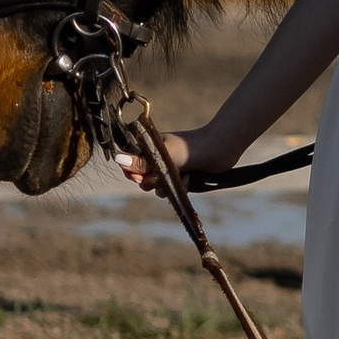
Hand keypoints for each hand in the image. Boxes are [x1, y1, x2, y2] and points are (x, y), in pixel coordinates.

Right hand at [118, 123, 241, 198]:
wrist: (220, 149)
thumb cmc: (191, 147)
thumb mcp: (164, 155)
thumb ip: (142, 161)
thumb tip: (117, 159)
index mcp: (150, 148)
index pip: (130, 164)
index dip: (132, 173)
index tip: (137, 176)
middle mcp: (158, 159)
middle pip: (142, 179)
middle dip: (150, 183)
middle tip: (158, 179)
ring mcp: (171, 169)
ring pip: (158, 188)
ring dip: (166, 188)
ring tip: (179, 179)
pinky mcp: (183, 178)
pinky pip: (174, 191)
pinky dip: (180, 189)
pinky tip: (190, 179)